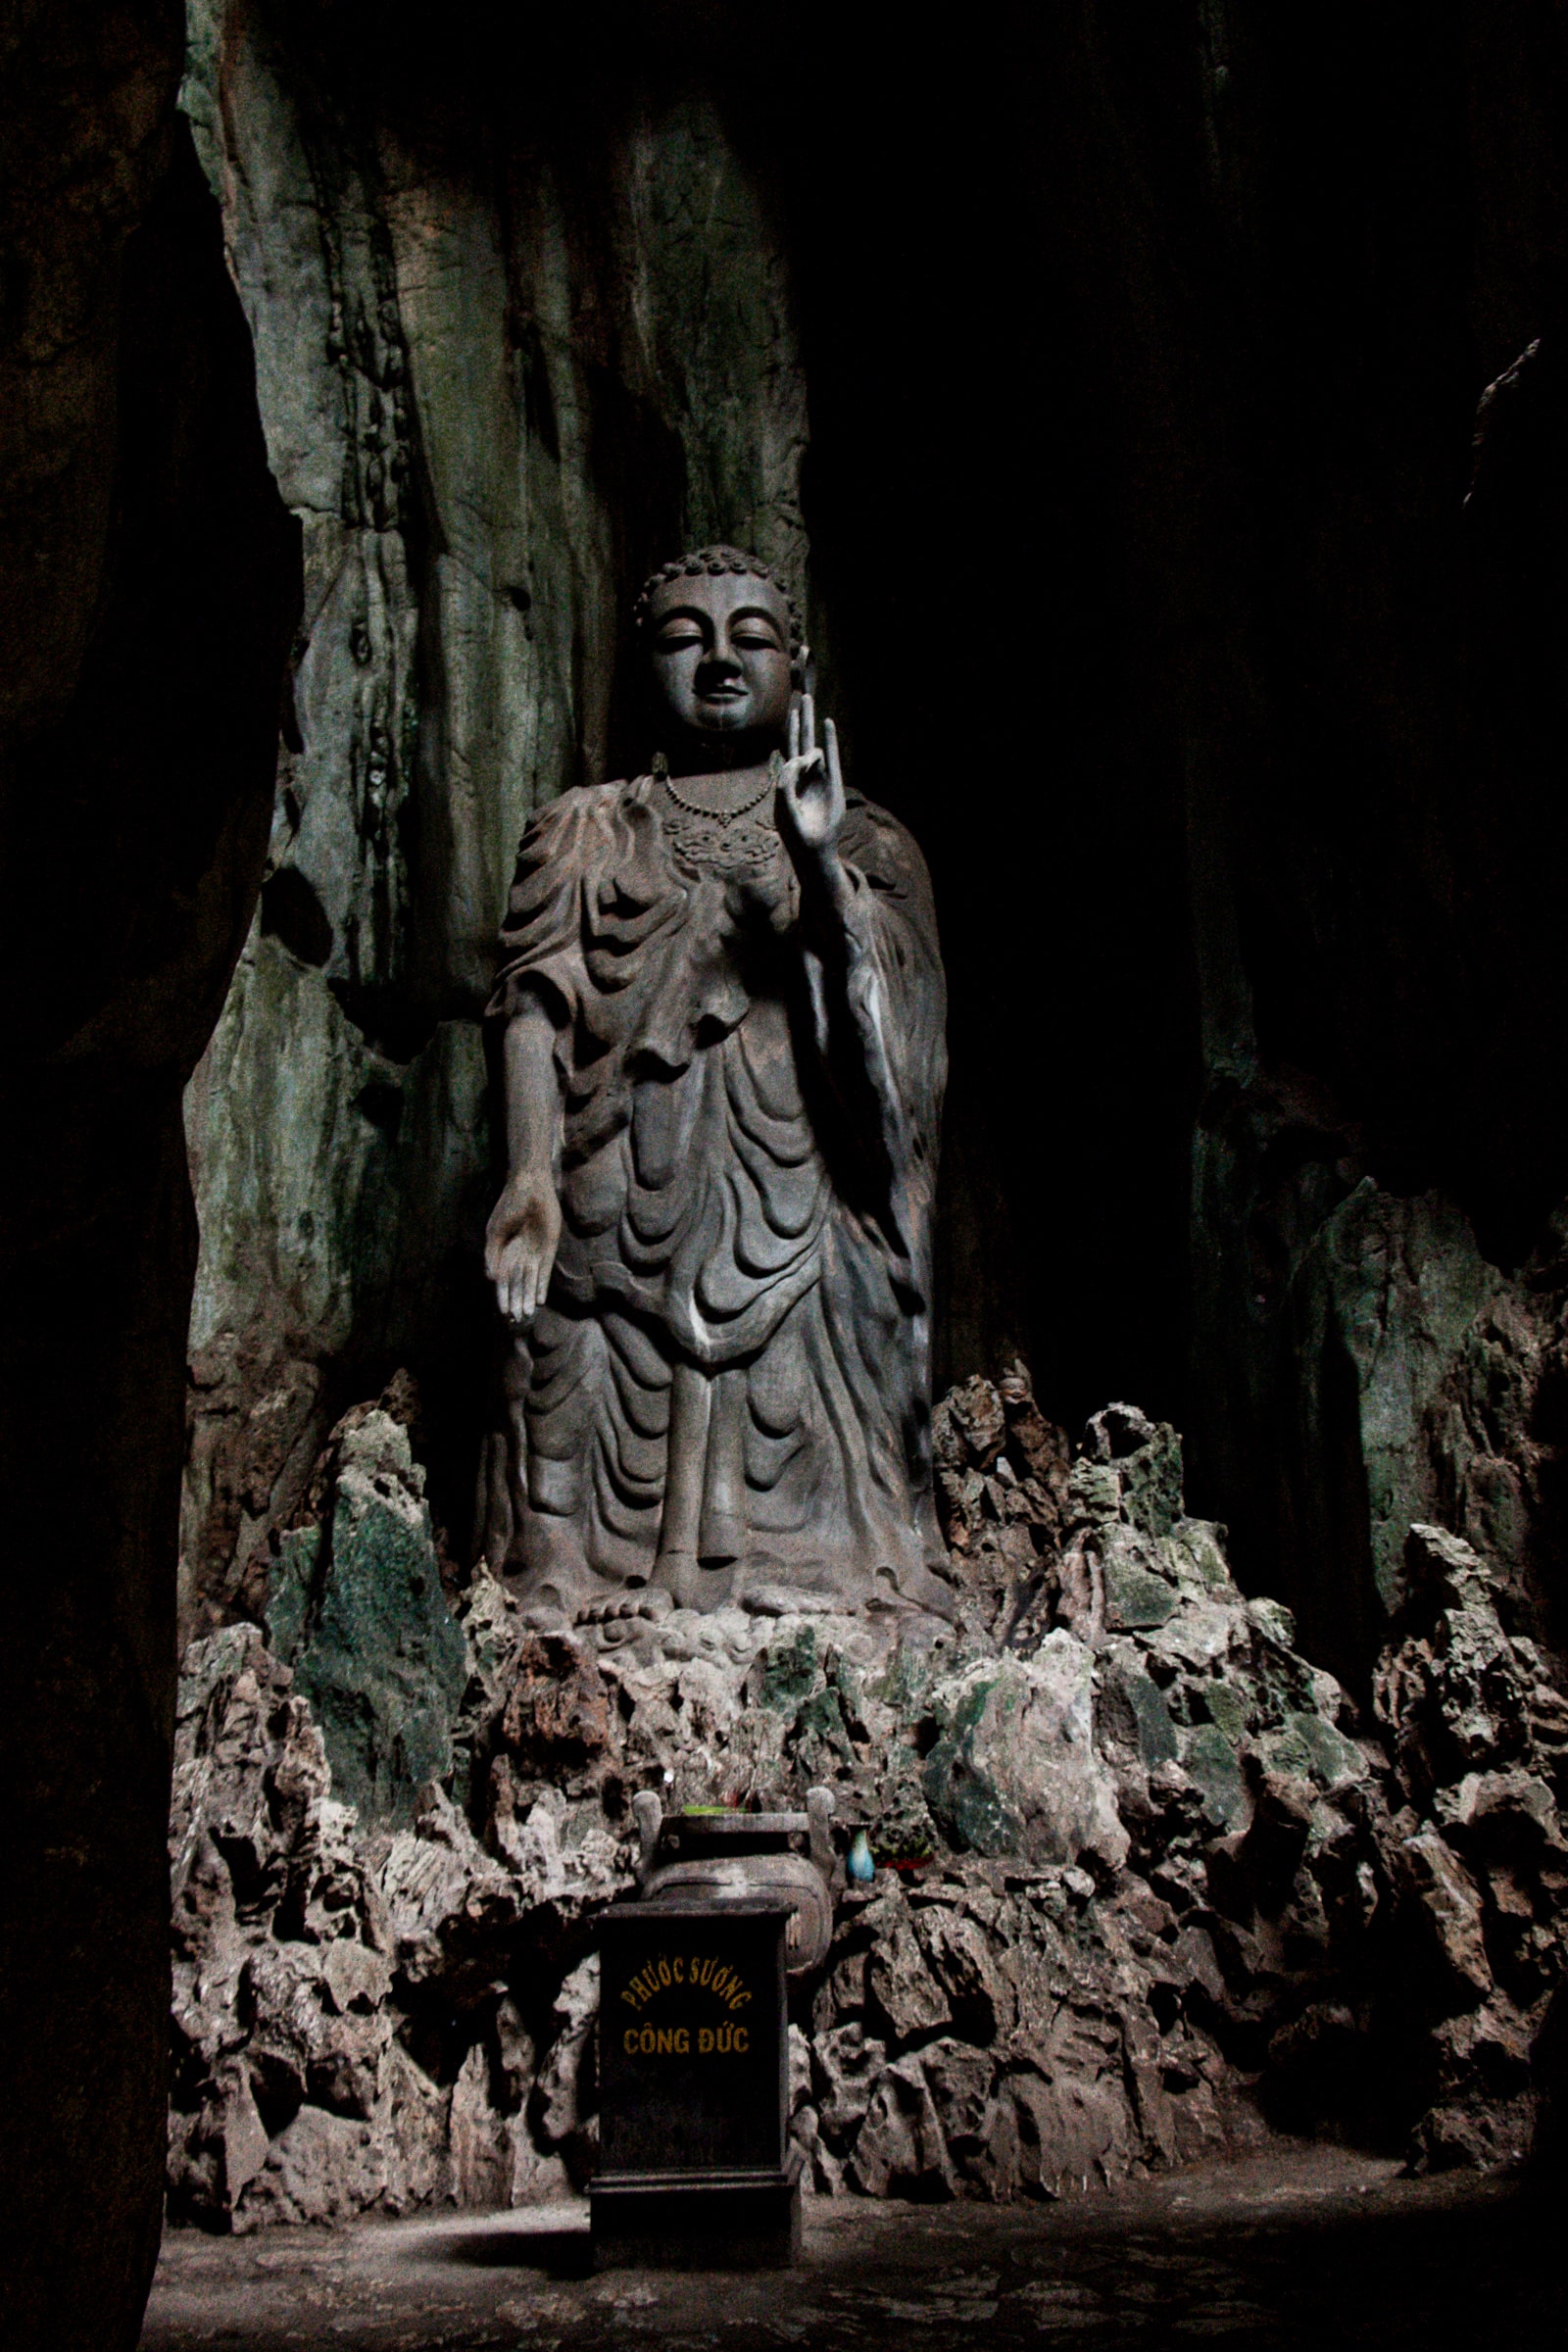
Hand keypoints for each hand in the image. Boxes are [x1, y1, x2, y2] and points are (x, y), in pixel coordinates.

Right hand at [484, 1169, 561, 1326]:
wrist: (529, 1188)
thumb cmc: (509, 1207)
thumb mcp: (495, 1232)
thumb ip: (492, 1255)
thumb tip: (490, 1279)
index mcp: (504, 1253)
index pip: (503, 1280)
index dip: (503, 1296)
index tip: (503, 1313)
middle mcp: (520, 1256)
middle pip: (518, 1285)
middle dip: (517, 1301)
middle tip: (516, 1320)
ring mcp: (535, 1253)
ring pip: (531, 1282)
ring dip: (528, 1298)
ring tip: (527, 1315)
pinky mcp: (549, 1249)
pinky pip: (545, 1272)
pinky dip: (542, 1285)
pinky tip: (540, 1299)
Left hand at [777, 668, 844, 860]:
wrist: (815, 851)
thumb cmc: (797, 835)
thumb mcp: (785, 812)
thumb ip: (785, 789)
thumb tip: (790, 762)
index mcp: (788, 781)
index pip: (788, 754)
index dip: (791, 746)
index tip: (794, 737)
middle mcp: (803, 775)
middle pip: (799, 740)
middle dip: (800, 718)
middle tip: (800, 695)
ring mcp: (818, 777)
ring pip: (812, 744)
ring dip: (809, 723)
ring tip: (807, 699)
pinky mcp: (833, 783)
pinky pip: (831, 757)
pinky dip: (829, 740)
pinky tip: (828, 723)